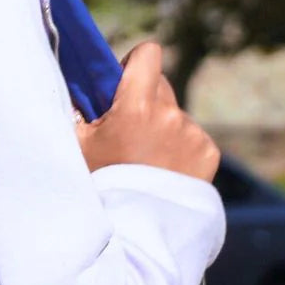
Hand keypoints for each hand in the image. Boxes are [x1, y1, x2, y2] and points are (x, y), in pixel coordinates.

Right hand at [75, 41, 219, 181]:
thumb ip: (77, 107)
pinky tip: (163, 170)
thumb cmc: (98, 184)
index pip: (148, 54)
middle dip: (144, 99)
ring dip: (161, 126)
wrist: (133, 230)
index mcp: (136, 107)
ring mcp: (193, 134)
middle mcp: (170, 115)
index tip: (124, 79)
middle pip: (160, 85)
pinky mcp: (208, 153)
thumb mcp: (76, 143)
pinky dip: (180, 147)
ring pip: (174, 113)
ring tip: (144, 160)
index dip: (135, 62)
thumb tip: (76, 81)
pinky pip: (192, 136)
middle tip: (127, 132)